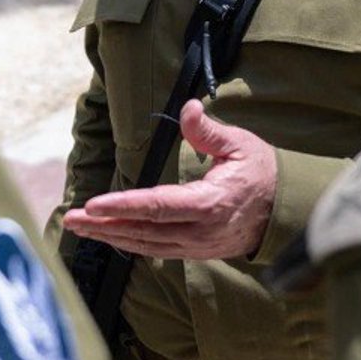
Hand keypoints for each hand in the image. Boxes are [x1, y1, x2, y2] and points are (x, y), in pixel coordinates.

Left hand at [61, 100, 275, 260]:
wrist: (287, 212)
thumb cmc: (262, 173)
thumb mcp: (240, 144)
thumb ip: (208, 130)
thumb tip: (189, 108)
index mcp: (209, 204)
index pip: (157, 207)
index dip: (123, 206)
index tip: (93, 205)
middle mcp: (200, 231)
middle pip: (143, 231)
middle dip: (105, 225)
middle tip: (72, 218)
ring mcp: (198, 246)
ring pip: (147, 245)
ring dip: (113, 236)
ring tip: (83, 227)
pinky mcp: (197, 252)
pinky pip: (158, 251)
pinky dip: (132, 244)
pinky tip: (113, 236)